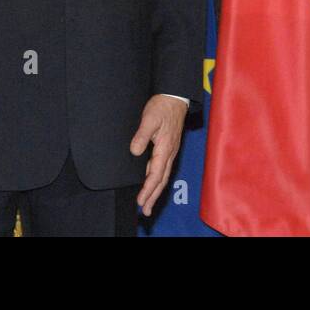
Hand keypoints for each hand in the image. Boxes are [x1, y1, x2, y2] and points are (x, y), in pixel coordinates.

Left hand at [130, 94, 188, 216]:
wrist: (175, 98)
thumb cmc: (162, 107)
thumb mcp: (150, 118)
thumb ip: (141, 135)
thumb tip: (134, 151)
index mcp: (165, 148)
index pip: (156, 173)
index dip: (148, 189)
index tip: (140, 201)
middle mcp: (169, 153)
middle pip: (161, 179)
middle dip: (153, 196)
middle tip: (145, 211)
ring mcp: (170, 151)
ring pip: (163, 176)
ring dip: (155, 191)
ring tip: (148, 203)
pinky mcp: (168, 148)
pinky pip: (163, 169)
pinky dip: (157, 180)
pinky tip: (152, 183)